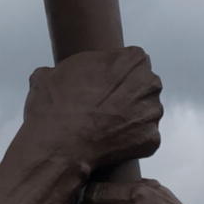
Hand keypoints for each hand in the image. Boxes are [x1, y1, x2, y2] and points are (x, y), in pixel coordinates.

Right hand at [23, 47, 162, 170]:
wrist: (57, 144)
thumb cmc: (55, 104)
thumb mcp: (50, 74)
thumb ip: (66, 70)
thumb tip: (54, 77)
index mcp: (133, 59)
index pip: (132, 61)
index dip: (115, 74)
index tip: (102, 85)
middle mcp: (150, 82)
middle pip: (143, 86)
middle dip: (128, 95)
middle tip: (104, 107)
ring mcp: (153, 112)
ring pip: (146, 113)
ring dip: (131, 119)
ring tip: (106, 127)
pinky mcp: (152, 139)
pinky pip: (144, 138)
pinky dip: (131, 142)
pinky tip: (111, 144)